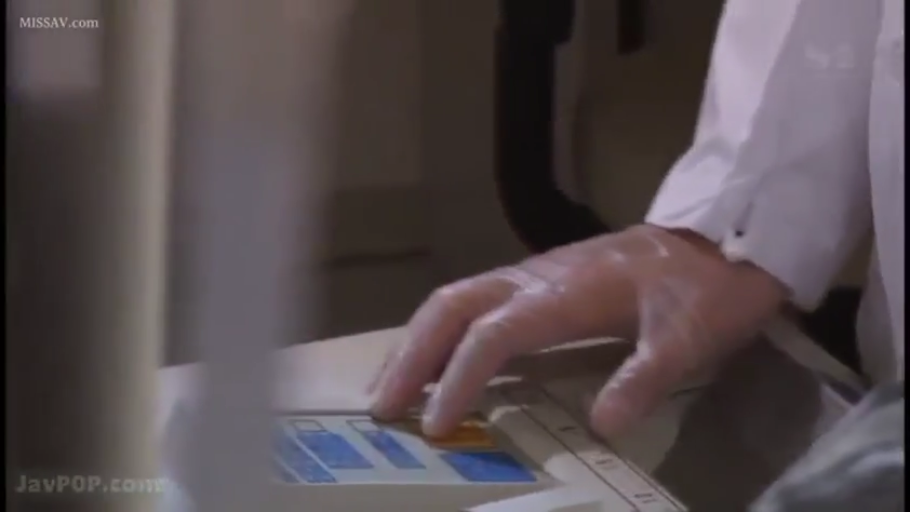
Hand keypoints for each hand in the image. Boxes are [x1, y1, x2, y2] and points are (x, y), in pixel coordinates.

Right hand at [368, 224, 787, 437]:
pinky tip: (437, 364)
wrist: (722, 236)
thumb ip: (645, 378)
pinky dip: (442, 334)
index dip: (458, 377)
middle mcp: (536, 278)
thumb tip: (601, 427)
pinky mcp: (540, 282)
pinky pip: (474, 303)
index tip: (433, 423)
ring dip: (417, 342)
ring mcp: (534, 276)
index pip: (493, 333)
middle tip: (380, 405)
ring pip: (455, 299)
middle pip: (452, 306)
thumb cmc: (706, 289)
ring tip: (389, 387)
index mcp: (565, 292)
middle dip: (411, 355)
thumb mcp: (689, 338)